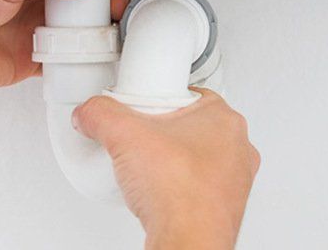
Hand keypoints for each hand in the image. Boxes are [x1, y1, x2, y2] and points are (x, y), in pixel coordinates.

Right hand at [72, 89, 259, 249]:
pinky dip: (176, 187)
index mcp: (225, 119)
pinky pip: (196, 185)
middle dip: (162, 130)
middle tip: (139, 138)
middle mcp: (238, 147)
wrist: (188, 241)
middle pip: (189, 125)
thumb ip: (100, 114)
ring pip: (195, 156)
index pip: (188, 93)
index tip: (140, 108)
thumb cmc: (179, 193)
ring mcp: (234, 179)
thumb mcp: (122, 135)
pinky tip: (157, 192)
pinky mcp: (224, 205)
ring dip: (170, 160)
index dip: (158, 98)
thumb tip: (89, 113)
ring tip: (146, 167)